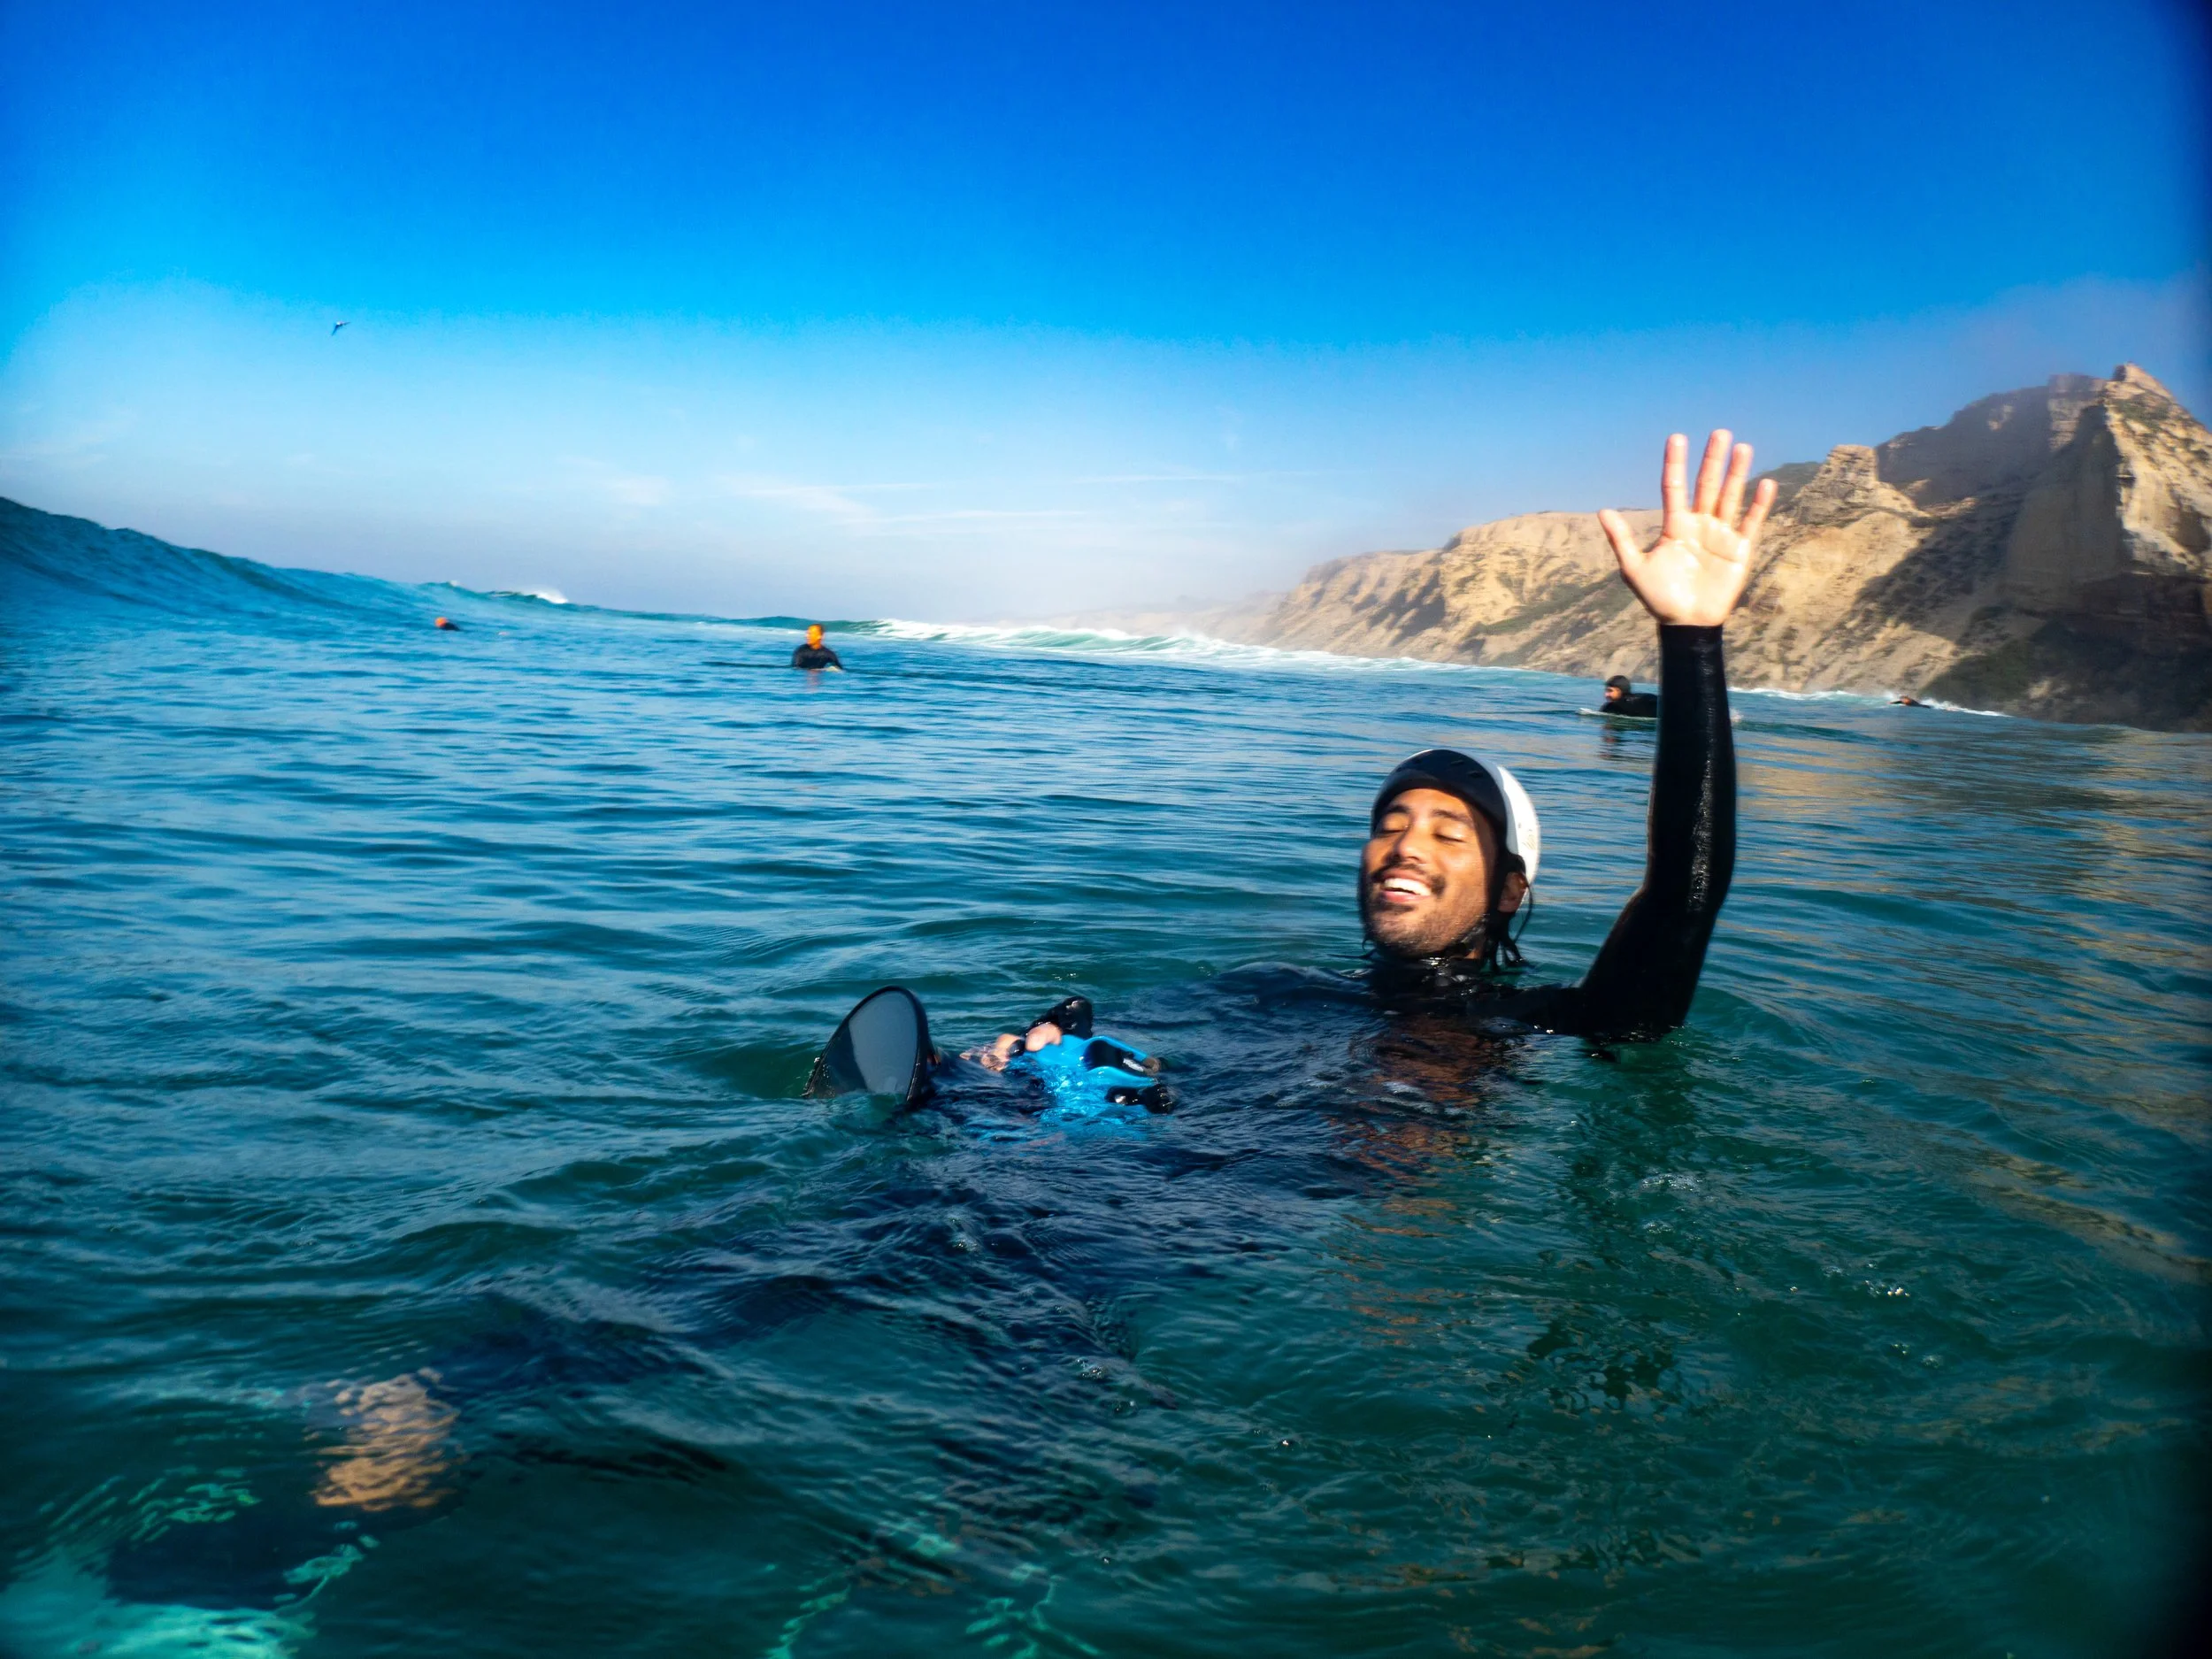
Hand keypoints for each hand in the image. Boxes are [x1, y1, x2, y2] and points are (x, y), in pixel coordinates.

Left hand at [1599, 430, 1775, 627]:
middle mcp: (1699, 524)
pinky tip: (1765, 483)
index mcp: (1674, 525)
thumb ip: (1621, 540)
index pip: (1674, 488)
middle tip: (1719, 433)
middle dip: (1712, 460)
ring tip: (1742, 448)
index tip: (1677, 438)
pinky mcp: (1739, 549)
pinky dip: (1758, 504)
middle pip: (1706, 485)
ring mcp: (1720, 535)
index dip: (1675, 464)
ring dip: (1737, 473)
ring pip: (1730, 497)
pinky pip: (1751, 523)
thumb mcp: (1635, 568)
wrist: (1686, 623)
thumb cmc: (1659, 597)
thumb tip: (1602, 511)